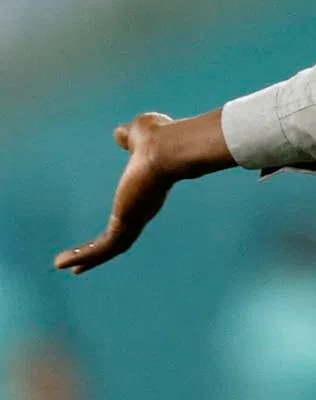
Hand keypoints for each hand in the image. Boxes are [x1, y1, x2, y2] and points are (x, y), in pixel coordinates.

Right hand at [54, 108, 233, 274]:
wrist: (169, 148)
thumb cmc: (161, 137)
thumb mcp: (139, 134)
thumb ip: (129, 137)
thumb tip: (121, 133)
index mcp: (148, 190)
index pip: (131, 211)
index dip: (119, 221)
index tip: (110, 226)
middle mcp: (144, 208)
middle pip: (122, 236)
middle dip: (102, 249)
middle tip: (83, 263)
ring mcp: (137, 218)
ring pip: (110, 246)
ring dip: (88, 258)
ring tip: (66, 266)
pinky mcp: (126, 224)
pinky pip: (102, 247)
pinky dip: (83, 256)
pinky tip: (61, 263)